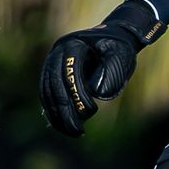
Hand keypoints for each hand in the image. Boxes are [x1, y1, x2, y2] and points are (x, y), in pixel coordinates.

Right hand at [39, 0, 163, 136]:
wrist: (112, 37)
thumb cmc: (119, 47)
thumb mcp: (121, 54)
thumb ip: (112, 71)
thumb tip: (96, 92)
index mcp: (72, 44)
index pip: (69, 72)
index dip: (77, 94)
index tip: (91, 112)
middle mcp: (57, 51)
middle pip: (54, 84)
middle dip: (64, 110)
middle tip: (76, 130)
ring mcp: (51, 61)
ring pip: (47, 91)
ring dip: (56, 114)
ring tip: (71, 131)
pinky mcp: (51, 73)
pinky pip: (47, 94)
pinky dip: (52, 110)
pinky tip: (62, 125)